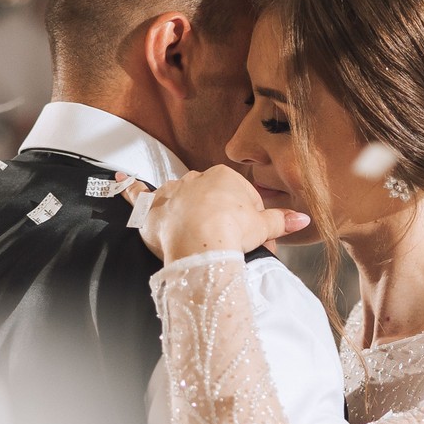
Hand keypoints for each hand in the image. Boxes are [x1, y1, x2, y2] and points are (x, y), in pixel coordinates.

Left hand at [118, 166, 308, 262]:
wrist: (202, 241)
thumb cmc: (233, 231)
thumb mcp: (262, 226)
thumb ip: (281, 220)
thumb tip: (303, 219)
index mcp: (223, 178)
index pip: (236, 197)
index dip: (243, 221)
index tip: (246, 239)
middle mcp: (194, 180)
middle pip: (208, 199)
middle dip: (217, 219)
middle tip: (226, 245)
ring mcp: (171, 193)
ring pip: (178, 197)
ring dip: (183, 208)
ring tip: (190, 228)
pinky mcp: (151, 210)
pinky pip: (136, 194)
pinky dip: (127, 187)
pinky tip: (120, 179)